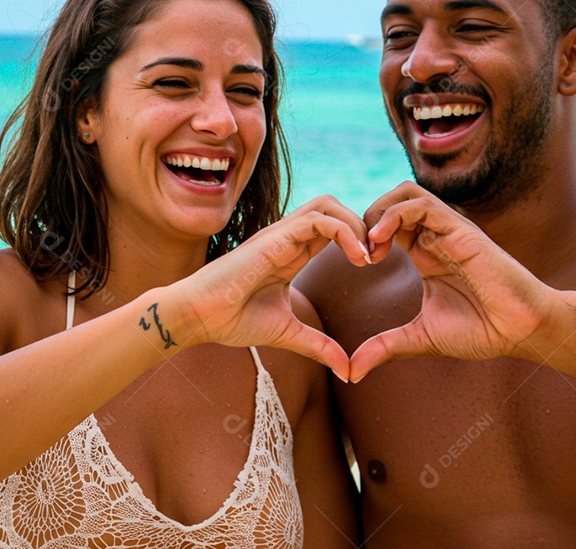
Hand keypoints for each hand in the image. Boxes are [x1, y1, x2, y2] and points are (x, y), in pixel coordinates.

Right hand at [155, 195, 368, 379]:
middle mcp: (288, 238)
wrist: (197, 318)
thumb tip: (348, 371)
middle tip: (377, 255)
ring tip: (368, 256)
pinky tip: (357, 258)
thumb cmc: (232, 321)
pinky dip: (344, 232)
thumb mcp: (288, 333)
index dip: (358, 238)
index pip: (332, 227)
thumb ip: (319, 346)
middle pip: (333, 206)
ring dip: (355, 224)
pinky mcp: (274, 238)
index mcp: (292, 253)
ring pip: (328, 204)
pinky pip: (317, 220)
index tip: (375, 264)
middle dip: (362, 223)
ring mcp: (281, 234)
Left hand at [350, 182, 568, 380]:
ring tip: (369, 246)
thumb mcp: (421, 338)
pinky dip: (394, 215)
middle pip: (391, 201)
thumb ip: (385, 347)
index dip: (363, 236)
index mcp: (425, 254)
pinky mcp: (460, 229)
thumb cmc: (481, 331)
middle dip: (365, 219)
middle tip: (357, 254)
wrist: (520, 330)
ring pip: (405, 193)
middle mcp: (435, 236)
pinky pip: (421, 205)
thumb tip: (352, 372)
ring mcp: (448, 230)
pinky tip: (380, 241)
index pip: (386, 224)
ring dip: (377, 213)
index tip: (355, 264)